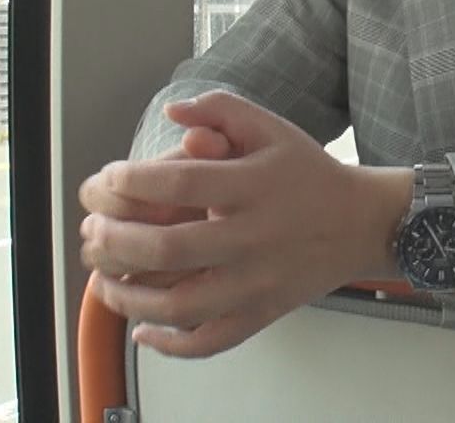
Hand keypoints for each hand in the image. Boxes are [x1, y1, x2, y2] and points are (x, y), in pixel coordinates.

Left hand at [82, 91, 412, 357]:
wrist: (361, 222)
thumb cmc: (307, 173)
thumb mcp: (270, 127)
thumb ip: (220, 109)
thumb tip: (172, 112)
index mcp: (254, 186)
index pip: (182, 184)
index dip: (134, 182)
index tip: (109, 178)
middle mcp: (255, 236)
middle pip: (171, 249)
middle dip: (117, 241)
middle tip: (93, 231)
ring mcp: (258, 282)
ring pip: (182, 305)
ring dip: (130, 296)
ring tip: (103, 279)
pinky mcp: (262, 313)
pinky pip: (210, 341)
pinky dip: (170, 344)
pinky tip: (142, 328)